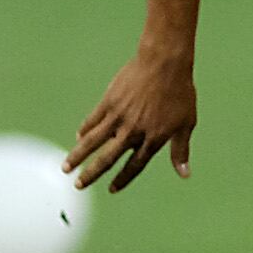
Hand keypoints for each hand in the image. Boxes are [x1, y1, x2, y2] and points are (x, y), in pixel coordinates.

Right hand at [65, 51, 196, 192]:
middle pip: (107, 158)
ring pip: (93, 141)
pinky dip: (85, 130)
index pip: (134, 166)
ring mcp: (119, 117)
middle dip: (91, 174)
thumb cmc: (179, 93)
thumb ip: (181, 151)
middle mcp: (132, 132)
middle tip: (78, 186)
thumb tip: (185, 175)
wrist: (164, 63)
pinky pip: (93, 120)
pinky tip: (78, 137)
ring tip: (66, 168)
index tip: (112, 189)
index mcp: (152, 139)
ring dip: (78, 155)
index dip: (123, 179)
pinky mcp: (109, 101)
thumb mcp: (186, 124)